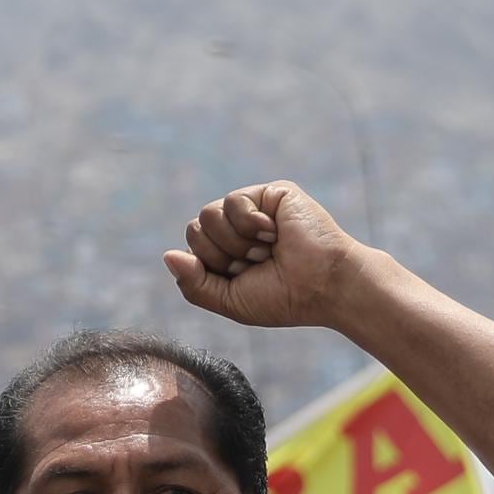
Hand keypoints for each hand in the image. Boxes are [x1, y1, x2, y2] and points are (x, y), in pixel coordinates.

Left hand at [163, 181, 381, 333]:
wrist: (325, 286)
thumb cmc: (284, 298)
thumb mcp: (230, 301)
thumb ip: (194, 283)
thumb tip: (167, 256)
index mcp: (226, 253)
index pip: (191, 250)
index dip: (211, 269)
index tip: (243, 279)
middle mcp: (237, 229)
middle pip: (195, 230)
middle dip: (223, 256)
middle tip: (258, 263)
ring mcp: (252, 208)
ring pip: (208, 215)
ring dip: (237, 243)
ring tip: (268, 249)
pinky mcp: (269, 193)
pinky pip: (233, 202)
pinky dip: (251, 225)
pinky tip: (275, 232)